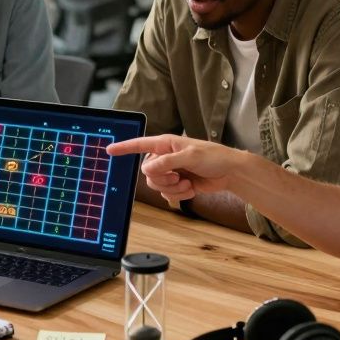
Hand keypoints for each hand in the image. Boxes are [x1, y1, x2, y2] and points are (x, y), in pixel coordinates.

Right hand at [107, 134, 244, 201]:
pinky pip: (166, 194)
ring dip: (172, 188)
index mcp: (166, 144)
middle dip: (162, 179)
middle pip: (148, 173)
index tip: (109, 150)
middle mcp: (165, 157)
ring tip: (187, 184)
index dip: (124, 147)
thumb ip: (168, 162)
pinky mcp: (177, 184)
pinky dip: (178, 195)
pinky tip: (190, 189)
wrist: (229, 173)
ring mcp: (171, 172)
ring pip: (156, 185)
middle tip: (178, 177)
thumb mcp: (190, 156)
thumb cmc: (214, 157)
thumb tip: (149, 168)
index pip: (140, 145)